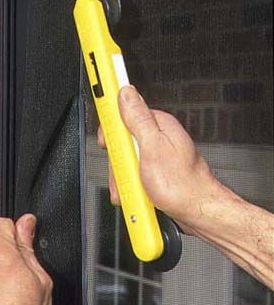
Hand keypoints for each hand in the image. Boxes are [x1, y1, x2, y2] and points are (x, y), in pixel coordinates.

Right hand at [98, 85, 227, 231]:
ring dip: (123, 174)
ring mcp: (155, 152)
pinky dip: (130, 181)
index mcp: (158, 124)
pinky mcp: (153, 167)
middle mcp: (157, 136)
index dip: (111, 123)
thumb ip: (138, 118)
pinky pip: (132, 169)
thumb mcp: (153, 147)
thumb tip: (127, 93)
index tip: (106, 134)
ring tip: (133, 185)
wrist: (197, 211)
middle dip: (118, 158)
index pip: (125, 111)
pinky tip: (136, 189)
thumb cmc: (182, 184)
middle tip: (125, 169)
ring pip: (125, 157)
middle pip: (121, 138)